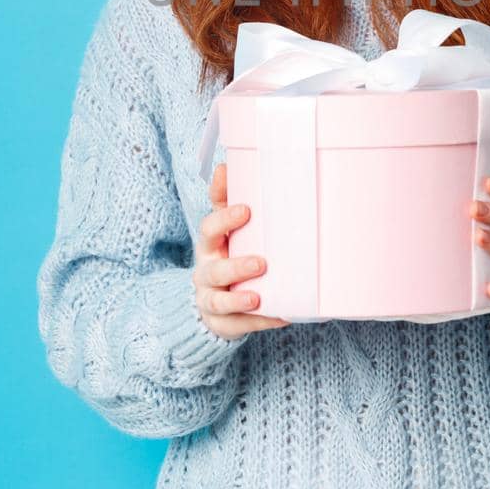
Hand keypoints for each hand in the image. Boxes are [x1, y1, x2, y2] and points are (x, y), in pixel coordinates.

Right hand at [193, 162, 289, 338]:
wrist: (211, 301)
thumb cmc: (226, 253)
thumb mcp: (225, 228)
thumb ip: (226, 200)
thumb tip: (226, 164)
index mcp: (210, 245)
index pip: (209, 229)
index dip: (225, 219)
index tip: (246, 210)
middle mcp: (206, 272)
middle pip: (215, 269)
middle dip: (236, 265)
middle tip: (261, 261)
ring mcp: (211, 300)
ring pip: (220, 301)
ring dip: (240, 298)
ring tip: (258, 295)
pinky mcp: (223, 323)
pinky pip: (240, 324)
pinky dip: (261, 321)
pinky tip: (283, 315)